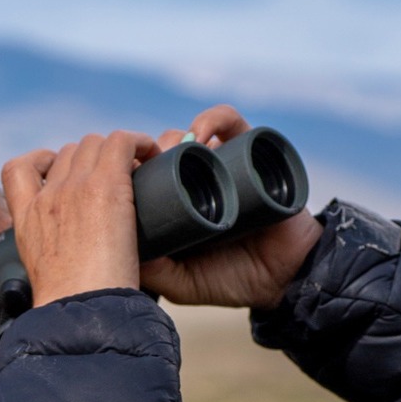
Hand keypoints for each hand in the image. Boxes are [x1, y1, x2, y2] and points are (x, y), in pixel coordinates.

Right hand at [2, 131, 159, 306]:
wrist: (79, 312)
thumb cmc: (71, 310)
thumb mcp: (48, 281)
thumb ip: (56, 262)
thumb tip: (75, 268)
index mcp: (27, 220)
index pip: (18, 170)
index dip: (42, 162)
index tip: (64, 176)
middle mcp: (47, 197)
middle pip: (68, 152)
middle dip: (93, 160)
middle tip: (120, 180)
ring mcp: (73, 187)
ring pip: (95, 143)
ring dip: (119, 152)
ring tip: (141, 171)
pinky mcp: (105, 185)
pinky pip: (123, 142)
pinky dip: (141, 143)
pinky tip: (154, 157)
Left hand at [139, 104, 322, 309]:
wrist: (285, 276)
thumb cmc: (231, 280)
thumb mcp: (181, 282)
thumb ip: (154, 271)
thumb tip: (122, 249)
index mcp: (174, 207)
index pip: (143, 178)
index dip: (129, 174)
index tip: (116, 184)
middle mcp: (194, 182)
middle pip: (159, 152)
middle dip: (147, 156)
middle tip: (143, 171)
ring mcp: (220, 166)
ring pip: (187, 135)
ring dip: (172, 139)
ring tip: (168, 156)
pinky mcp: (250, 152)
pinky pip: (229, 122)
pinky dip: (212, 119)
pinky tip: (198, 134)